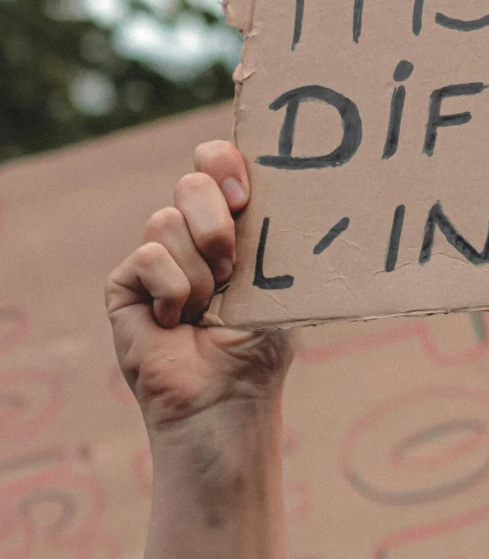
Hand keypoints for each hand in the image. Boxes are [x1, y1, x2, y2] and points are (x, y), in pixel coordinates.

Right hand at [106, 138, 290, 432]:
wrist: (226, 398)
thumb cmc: (259, 345)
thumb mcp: (277, 281)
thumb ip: (273, 233)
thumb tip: (292, 188)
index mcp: (231, 223)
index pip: (217, 161)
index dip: (225, 161)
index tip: (244, 194)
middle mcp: (191, 233)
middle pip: (192, 180)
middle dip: (216, 220)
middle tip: (232, 264)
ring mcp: (157, 256)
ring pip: (167, 219)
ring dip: (201, 272)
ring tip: (209, 310)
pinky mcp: (125, 283)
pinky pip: (149, 257)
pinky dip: (174, 291)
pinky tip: (178, 322)